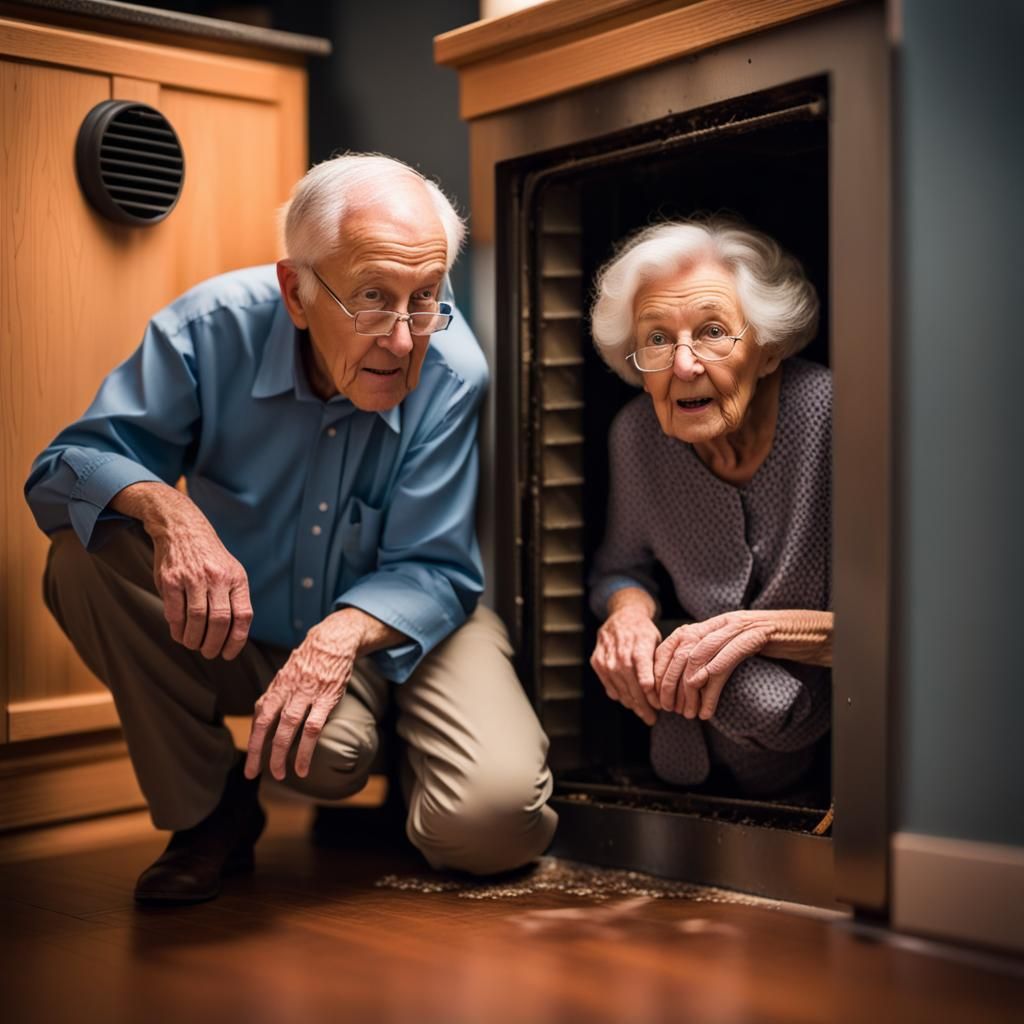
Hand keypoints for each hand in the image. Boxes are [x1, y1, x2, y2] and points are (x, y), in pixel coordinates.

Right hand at [150, 507, 252, 660]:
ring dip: (194, 639)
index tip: (228, 654)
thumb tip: (234, 636)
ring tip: (193, 644)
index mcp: (237, 578)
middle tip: (208, 653)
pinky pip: (175, 612)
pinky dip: (177, 629)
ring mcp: (193, 578)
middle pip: (219, 621)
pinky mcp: (171, 579)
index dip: (237, 640)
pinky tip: (179, 633)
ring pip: (197, 619)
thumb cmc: (210, 558)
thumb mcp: (231, 571)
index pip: (243, 616)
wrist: (183, 528)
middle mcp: (217, 578)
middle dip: (213, 644)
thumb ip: (235, 599)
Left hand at [244, 612, 359, 779]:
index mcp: (277, 687)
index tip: (250, 762)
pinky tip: (302, 767)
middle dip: (258, 751)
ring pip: (288, 727)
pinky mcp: (327, 699)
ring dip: (281, 754)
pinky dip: (306, 750)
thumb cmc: (310, 660)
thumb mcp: (288, 674)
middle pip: (267, 724)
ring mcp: (307, 694)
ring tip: (279, 775)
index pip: (259, 716)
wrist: (334, 640)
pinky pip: (313, 728)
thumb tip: (260, 714)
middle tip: (253, 774)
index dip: (252, 740)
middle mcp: (288, 691)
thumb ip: (275, 695)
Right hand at [590, 605, 660, 725]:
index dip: (653, 698)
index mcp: (639, 649)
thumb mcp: (657, 643)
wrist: (622, 615)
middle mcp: (620, 655)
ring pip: (620, 690)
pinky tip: (628, 701)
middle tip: (651, 718)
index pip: (646, 682)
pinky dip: (619, 695)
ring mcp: (606, 660)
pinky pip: (608, 685)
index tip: (660, 707)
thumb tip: (665, 690)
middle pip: (633, 689)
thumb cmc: (644, 631)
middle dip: (643, 706)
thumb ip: (658, 665)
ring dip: (631, 704)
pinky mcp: (597, 662)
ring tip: (641, 713)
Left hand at [654, 611, 771, 719]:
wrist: (805, 630)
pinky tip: (706, 709)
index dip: (660, 670)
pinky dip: (712, 688)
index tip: (656, 694)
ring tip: (688, 714)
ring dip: (689, 690)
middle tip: (669, 709)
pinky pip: (725, 662)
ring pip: (699, 658)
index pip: (672, 644)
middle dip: (669, 683)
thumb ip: (712, 655)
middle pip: (681, 653)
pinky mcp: (755, 637)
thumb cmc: (769, 644)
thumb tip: (690, 682)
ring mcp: (736, 628)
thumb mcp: (734, 646)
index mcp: (711, 624)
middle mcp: (719, 623)